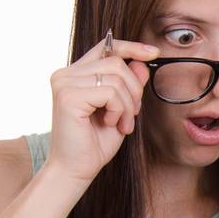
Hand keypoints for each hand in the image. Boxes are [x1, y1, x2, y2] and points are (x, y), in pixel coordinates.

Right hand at [45, 32, 160, 184]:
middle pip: (116, 63)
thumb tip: (141, 63)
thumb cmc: (94, 143)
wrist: (76, 170)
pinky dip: (119, 110)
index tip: (154, 53)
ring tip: (121, 124)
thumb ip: (129, 86)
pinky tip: (110, 124)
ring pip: (116, 78)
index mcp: (75, 74)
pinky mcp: (68, 96)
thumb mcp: (120, 110)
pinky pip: (110, 92)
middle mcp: (66, 74)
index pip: (106, 48)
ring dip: (127, 105)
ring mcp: (64, 83)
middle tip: (132, 115)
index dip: (131, 47)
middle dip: (134, 90)